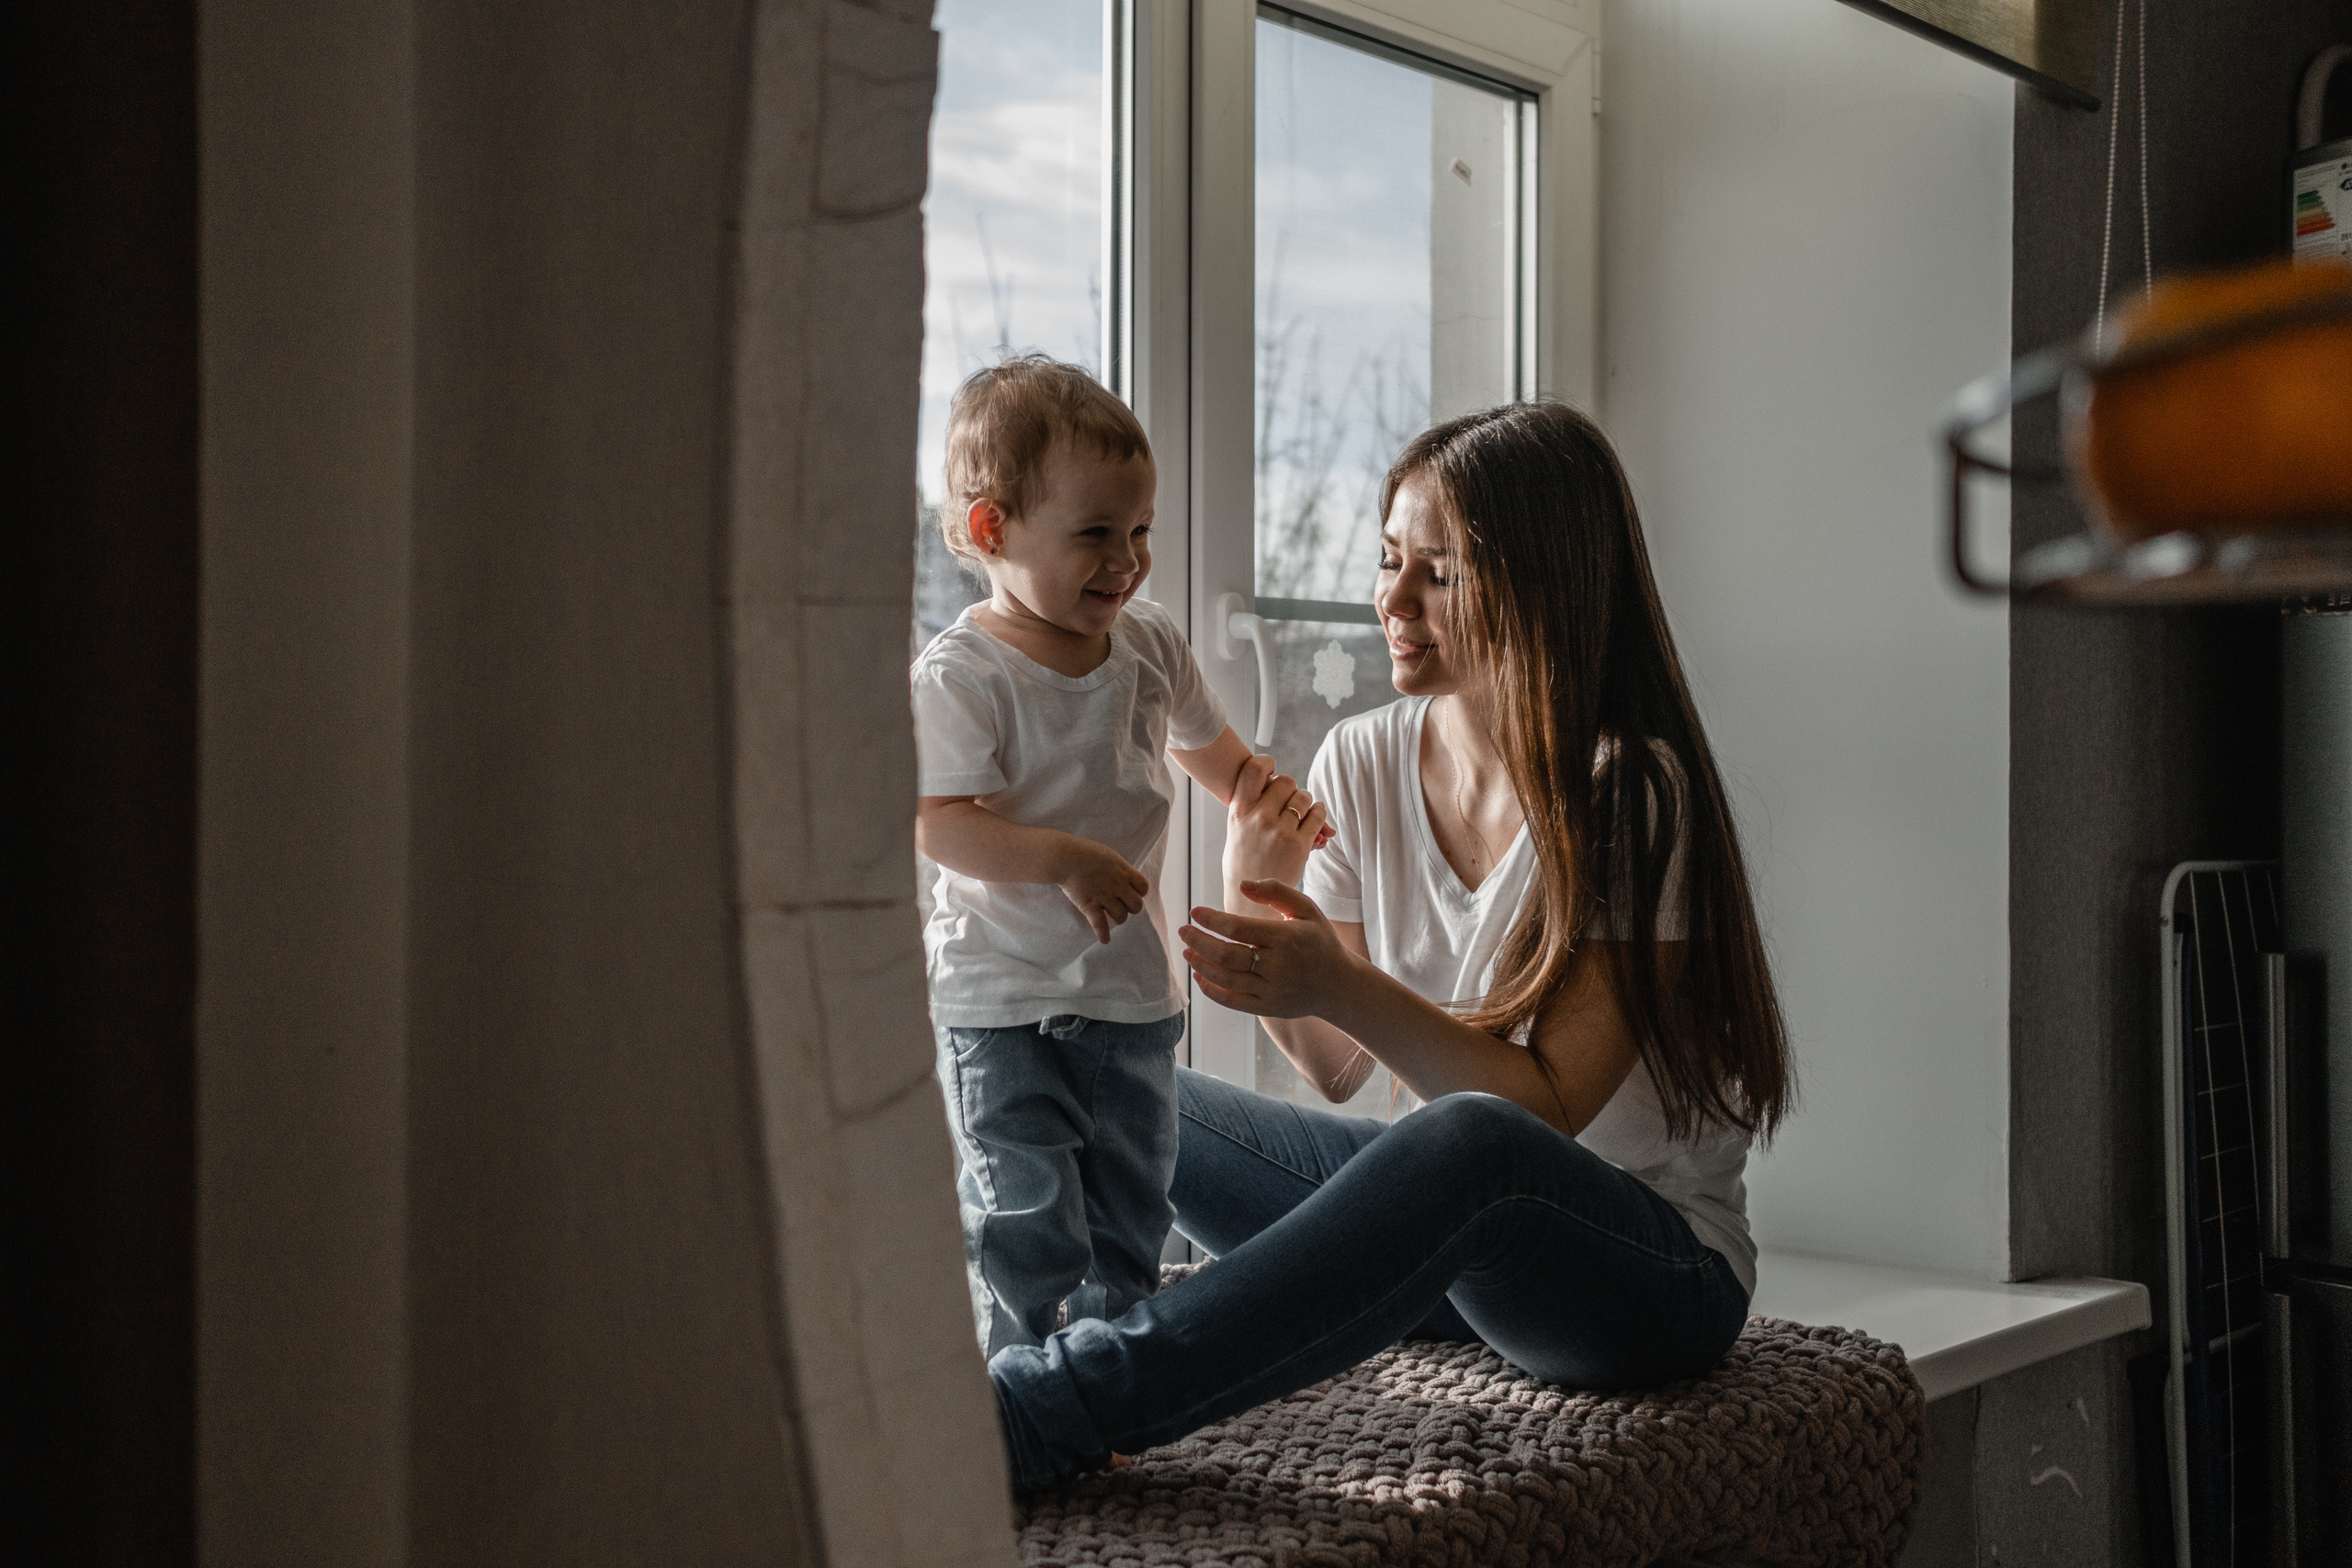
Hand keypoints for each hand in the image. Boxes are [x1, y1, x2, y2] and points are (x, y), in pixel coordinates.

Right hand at [1058, 838, 1149, 944]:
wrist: (1064, 857)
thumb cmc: (1085, 852)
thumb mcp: (1109, 855)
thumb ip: (1119, 868)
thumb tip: (1125, 876)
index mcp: (1123, 871)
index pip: (1143, 888)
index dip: (1139, 892)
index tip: (1130, 892)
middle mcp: (1117, 885)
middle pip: (1136, 905)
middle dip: (1131, 908)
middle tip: (1121, 905)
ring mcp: (1104, 896)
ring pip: (1121, 917)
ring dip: (1117, 918)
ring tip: (1110, 915)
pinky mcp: (1089, 905)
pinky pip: (1100, 924)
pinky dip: (1103, 934)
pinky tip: (1104, 939)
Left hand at [1180, 879, 1355, 1019]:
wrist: (1340, 985)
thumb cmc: (1319, 941)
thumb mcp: (1306, 909)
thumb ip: (1276, 891)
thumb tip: (1242, 885)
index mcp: (1286, 938)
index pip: (1238, 928)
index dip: (1211, 920)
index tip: (1194, 912)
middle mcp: (1278, 966)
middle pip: (1226, 955)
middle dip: (1199, 941)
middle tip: (1183, 930)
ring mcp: (1272, 990)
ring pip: (1226, 979)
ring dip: (1200, 964)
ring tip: (1187, 950)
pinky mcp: (1268, 1008)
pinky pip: (1232, 1001)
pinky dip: (1211, 990)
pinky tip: (1199, 976)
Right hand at [1221, 754, 1331, 901]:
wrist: (1250, 904)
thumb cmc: (1244, 867)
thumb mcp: (1237, 833)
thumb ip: (1254, 808)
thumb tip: (1283, 788)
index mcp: (1238, 812)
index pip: (1253, 769)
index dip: (1266, 763)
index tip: (1272, 769)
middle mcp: (1258, 818)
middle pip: (1285, 781)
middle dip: (1290, 788)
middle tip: (1289, 799)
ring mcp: (1279, 831)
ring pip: (1303, 797)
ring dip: (1306, 801)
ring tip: (1303, 811)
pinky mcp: (1299, 844)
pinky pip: (1317, 816)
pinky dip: (1320, 814)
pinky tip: (1317, 818)